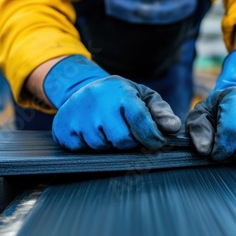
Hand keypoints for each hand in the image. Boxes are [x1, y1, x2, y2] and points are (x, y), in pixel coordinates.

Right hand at [44, 55, 180, 150]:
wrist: (82, 87)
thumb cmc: (119, 96)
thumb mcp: (143, 96)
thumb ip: (160, 112)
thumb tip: (172, 127)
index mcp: (121, 92)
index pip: (140, 120)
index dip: (151, 137)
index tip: (157, 143)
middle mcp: (98, 101)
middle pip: (121, 139)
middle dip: (129, 142)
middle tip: (126, 132)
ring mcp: (78, 114)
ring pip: (101, 146)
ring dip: (108, 144)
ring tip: (107, 129)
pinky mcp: (63, 126)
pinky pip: (81, 148)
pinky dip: (88, 146)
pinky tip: (90, 132)